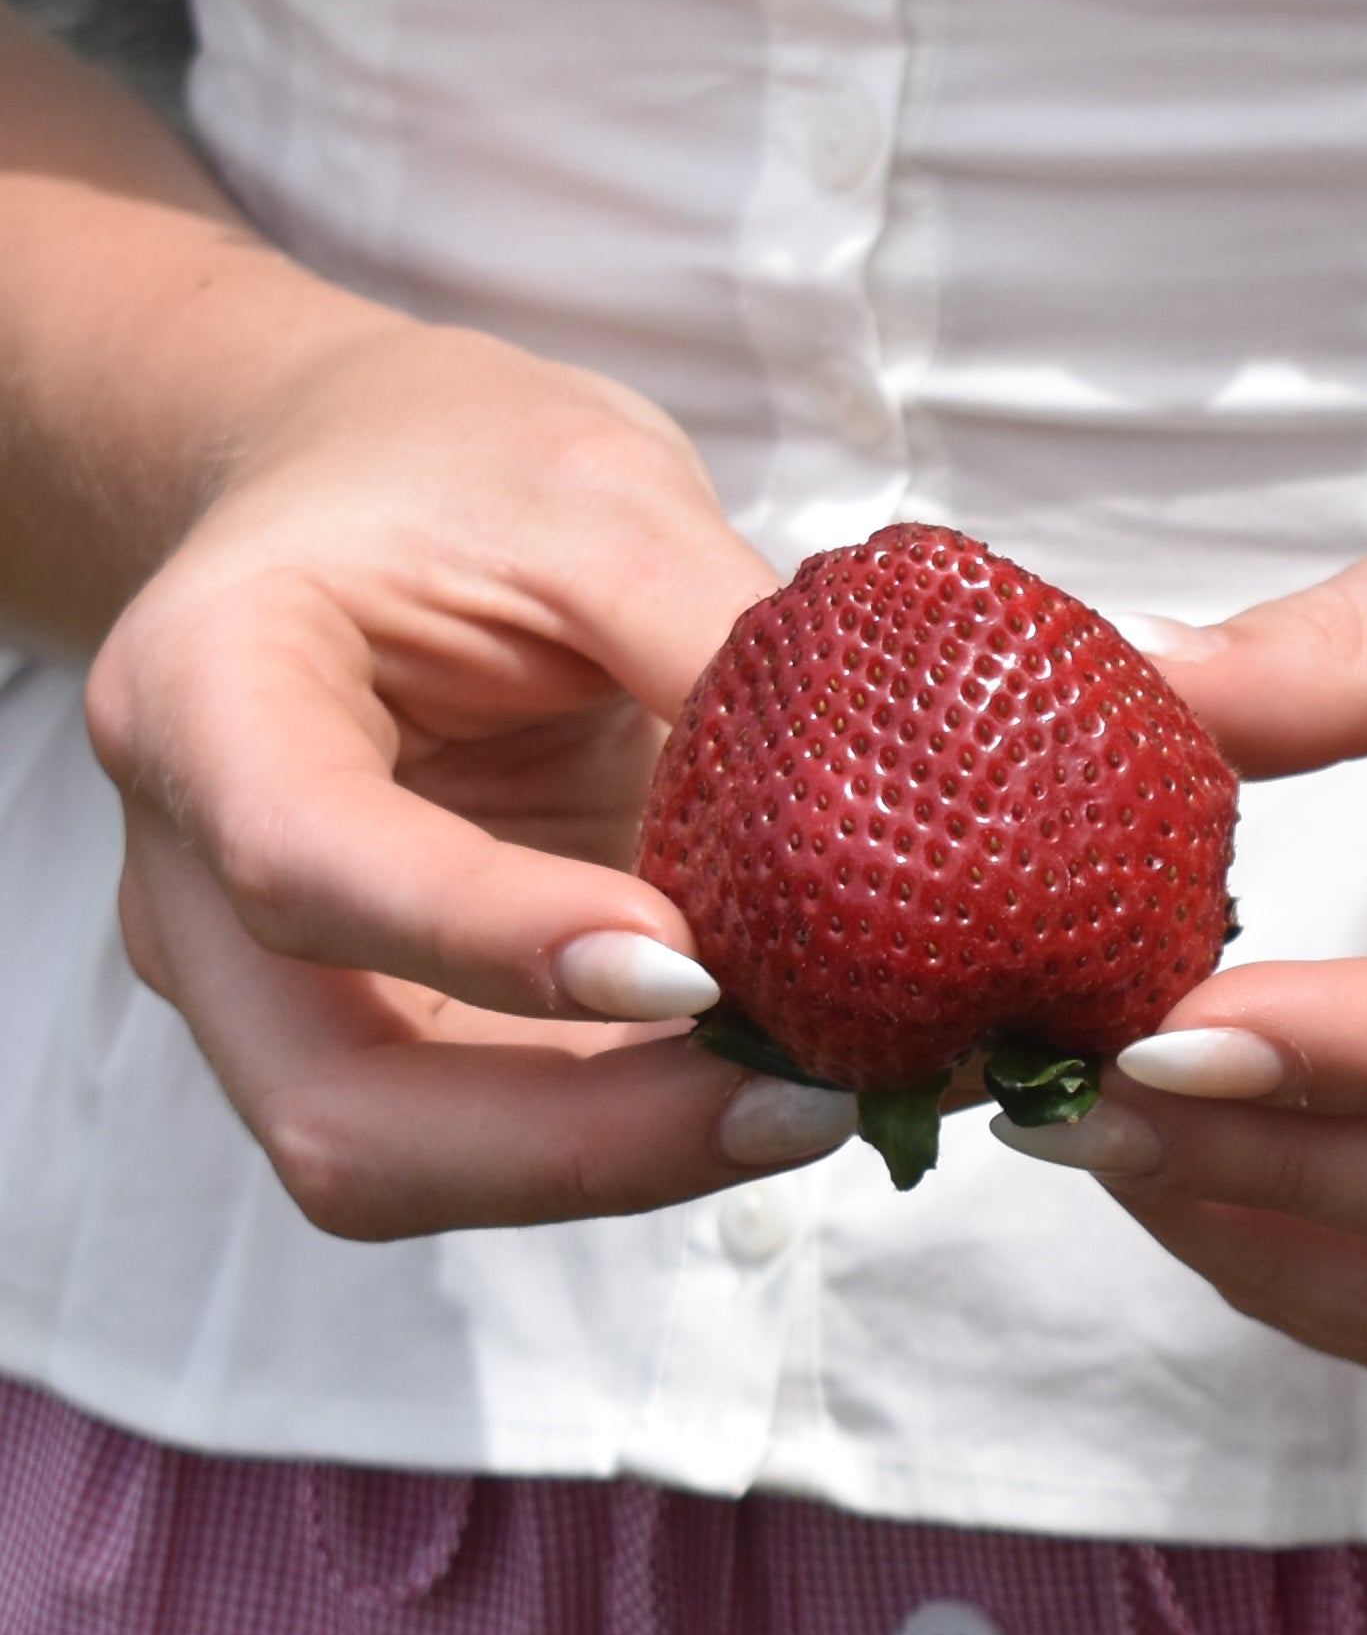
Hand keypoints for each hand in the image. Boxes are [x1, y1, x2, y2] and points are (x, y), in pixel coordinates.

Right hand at [87, 316, 807, 1233]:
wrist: (362, 491)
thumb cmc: (455, 468)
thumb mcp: (594, 494)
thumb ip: (712, 642)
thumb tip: (901, 818)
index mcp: (201, 697)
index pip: (312, 864)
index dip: (497, 942)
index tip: (695, 965)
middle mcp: (196, 884)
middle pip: (342, 1113)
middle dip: (586, 1146)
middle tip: (812, 1100)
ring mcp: (277, 985)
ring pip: (421, 1166)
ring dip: (640, 1160)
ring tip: (848, 1093)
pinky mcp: (386, 1028)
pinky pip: (502, 1132)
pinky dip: (653, 1128)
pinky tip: (809, 1075)